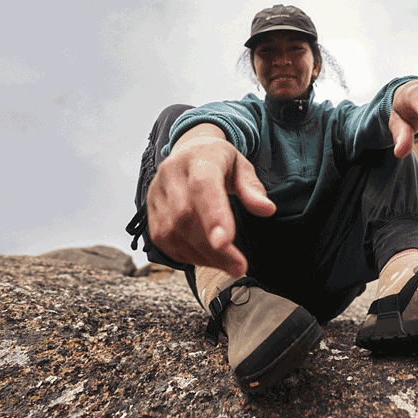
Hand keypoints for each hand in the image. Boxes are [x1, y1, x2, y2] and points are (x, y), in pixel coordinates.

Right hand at [147, 135, 275, 277]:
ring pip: (171, 232)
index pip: (202, 186)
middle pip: (185, 216)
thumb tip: (267, 210)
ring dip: (200, 256)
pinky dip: (185, 255)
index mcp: (199, 159)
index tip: (225, 243)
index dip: (212, 215)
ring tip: (227, 266)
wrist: (189, 151)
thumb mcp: (242, 167)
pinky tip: (206, 259)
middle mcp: (171, 174)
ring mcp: (157, 192)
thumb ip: (252, 189)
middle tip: (238, 266)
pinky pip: (162, 240)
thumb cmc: (219, 162)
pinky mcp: (150, 209)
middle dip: (212, 249)